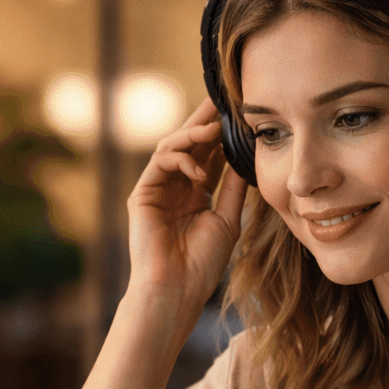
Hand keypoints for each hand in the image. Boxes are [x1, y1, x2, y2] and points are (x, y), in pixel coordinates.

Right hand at [125, 97, 249, 315]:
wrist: (177, 290)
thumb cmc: (202, 264)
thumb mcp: (228, 219)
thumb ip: (234, 188)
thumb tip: (246, 157)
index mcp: (195, 194)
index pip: (209, 155)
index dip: (222, 135)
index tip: (239, 114)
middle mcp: (175, 187)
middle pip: (190, 145)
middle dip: (205, 122)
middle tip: (221, 98)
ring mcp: (157, 189)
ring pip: (172, 147)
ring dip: (193, 135)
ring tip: (215, 130)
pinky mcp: (142, 194)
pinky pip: (160, 163)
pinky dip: (181, 160)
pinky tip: (200, 171)